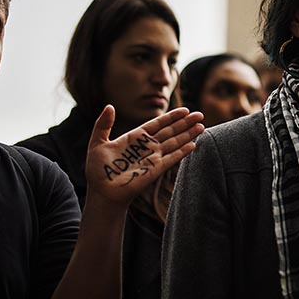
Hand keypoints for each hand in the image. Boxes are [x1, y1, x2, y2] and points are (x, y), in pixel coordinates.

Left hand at [84, 106, 203, 208]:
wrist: (102, 192)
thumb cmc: (97, 170)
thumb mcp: (97, 143)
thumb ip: (103, 124)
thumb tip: (109, 106)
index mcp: (135, 137)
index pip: (157, 123)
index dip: (171, 117)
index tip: (184, 110)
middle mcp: (147, 146)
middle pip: (170, 131)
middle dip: (185, 123)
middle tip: (199, 114)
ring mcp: (152, 158)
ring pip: (174, 142)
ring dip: (188, 134)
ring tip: (201, 126)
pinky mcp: (155, 170)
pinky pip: (172, 158)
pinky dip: (182, 152)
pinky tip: (193, 145)